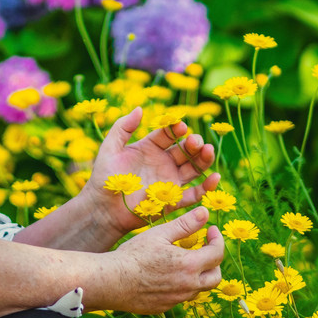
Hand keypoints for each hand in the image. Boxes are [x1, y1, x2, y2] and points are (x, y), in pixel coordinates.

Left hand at [83, 107, 219, 239]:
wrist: (103, 209)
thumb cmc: (105, 179)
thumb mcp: (110, 149)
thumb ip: (123, 128)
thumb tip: (139, 108)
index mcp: (150, 147)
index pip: (168, 134)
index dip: (175, 129)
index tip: (179, 126)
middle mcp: (164, 162)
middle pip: (185, 149)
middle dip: (194, 143)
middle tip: (196, 141)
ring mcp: (170, 181)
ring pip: (194, 168)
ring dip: (204, 159)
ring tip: (209, 151)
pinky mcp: (173, 201)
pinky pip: (194, 194)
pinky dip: (206, 187)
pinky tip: (215, 178)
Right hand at [102, 207, 223, 313]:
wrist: (111, 281)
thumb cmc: (134, 254)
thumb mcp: (160, 234)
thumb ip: (186, 224)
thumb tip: (205, 212)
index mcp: (189, 265)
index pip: (217, 254)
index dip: (217, 240)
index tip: (211, 230)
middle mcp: (188, 286)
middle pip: (215, 277)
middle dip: (215, 261)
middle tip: (204, 248)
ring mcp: (177, 299)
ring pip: (199, 288)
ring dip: (198, 274)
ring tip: (185, 260)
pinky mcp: (165, 307)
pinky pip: (181, 296)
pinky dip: (182, 285)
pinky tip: (167, 274)